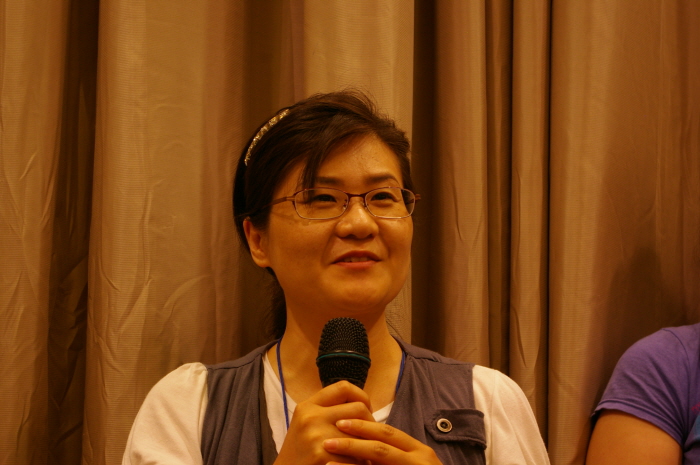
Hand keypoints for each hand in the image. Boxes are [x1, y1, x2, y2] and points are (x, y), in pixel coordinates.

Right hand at [273, 381, 375, 464]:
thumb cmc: (301, 452)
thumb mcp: (307, 423)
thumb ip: (328, 411)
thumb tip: (363, 405)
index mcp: (308, 406)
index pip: (343, 387)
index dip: (361, 396)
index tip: (366, 408)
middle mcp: (311, 417)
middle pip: (358, 408)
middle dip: (370, 421)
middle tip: (370, 434)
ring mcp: (316, 436)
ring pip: (360, 432)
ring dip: (367, 443)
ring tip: (365, 450)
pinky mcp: (321, 455)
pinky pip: (355, 454)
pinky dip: (360, 461)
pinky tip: (357, 463)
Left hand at [323, 419, 442, 464]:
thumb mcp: (409, 462)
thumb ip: (390, 453)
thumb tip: (360, 441)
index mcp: (418, 450)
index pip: (388, 433)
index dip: (363, 426)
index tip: (340, 422)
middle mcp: (419, 459)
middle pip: (382, 447)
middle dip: (353, 441)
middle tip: (328, 439)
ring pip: (380, 459)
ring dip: (352, 460)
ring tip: (327, 462)